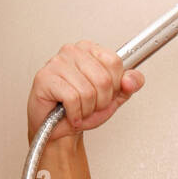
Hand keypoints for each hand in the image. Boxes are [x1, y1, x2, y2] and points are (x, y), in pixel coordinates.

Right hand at [27, 40, 144, 144]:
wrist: (59, 128)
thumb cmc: (81, 109)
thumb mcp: (112, 98)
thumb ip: (128, 86)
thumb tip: (132, 79)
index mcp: (90, 50)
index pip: (115, 63)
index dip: (114, 86)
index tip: (104, 93)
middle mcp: (73, 51)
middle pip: (103, 79)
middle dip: (100, 101)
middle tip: (90, 105)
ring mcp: (57, 62)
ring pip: (88, 91)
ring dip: (86, 109)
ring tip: (79, 109)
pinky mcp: (45, 77)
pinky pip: (72, 99)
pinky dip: (75, 114)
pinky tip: (70, 113)